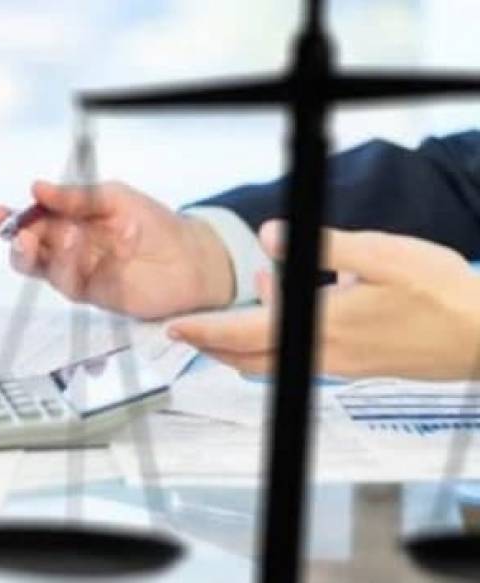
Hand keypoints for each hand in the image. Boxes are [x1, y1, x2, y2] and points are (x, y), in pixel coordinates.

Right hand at [0, 180, 234, 317]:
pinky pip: (77, 281)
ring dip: (49, 254)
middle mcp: (66, 251)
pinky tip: (108, 238)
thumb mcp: (113, 197)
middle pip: (27, 254)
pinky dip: (83, 261)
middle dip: (19, 246)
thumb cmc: (152, 223)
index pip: (28, 223)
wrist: (190, 256)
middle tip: (23, 237)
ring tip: (66, 235)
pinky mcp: (95, 294)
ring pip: (47, 271)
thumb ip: (76, 197)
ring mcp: (79, 274)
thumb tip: (37, 188)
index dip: (10, 221)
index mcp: (65, 222)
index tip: (1, 214)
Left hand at [167, 221, 479, 379]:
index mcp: (320, 327)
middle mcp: (323, 354)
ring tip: (234, 311)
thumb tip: (271, 237)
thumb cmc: (441, 294)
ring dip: (247, 339)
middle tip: (188, 330)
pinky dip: (280, 334)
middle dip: (214, 344)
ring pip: (275, 357)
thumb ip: (322, 246)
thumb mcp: (383, 255)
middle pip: (251, 357)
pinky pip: (302, 354)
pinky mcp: (358, 364)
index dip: (205, 331)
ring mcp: (341, 364)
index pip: (245, 334)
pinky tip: (289, 300)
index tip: (175, 328)